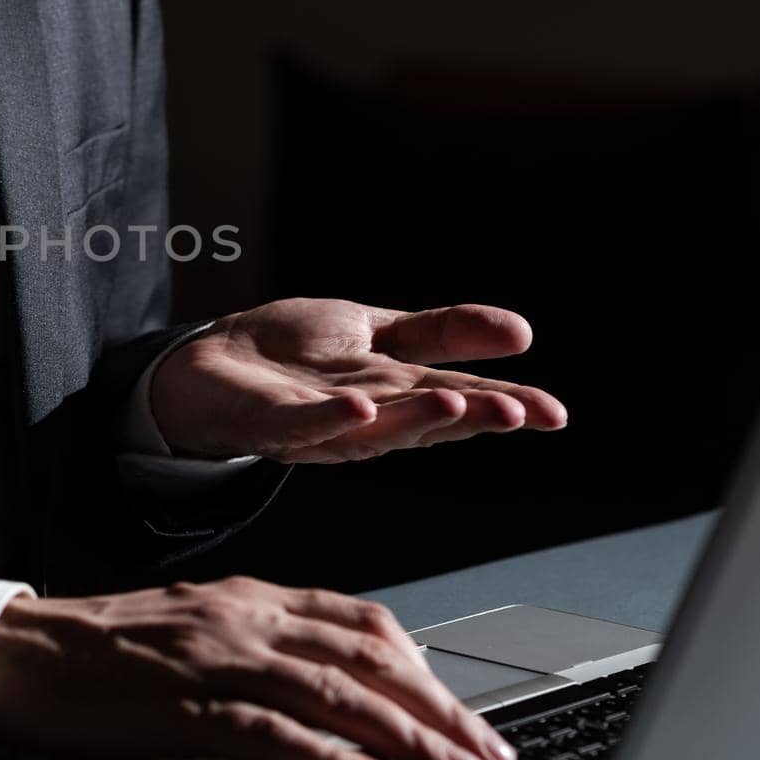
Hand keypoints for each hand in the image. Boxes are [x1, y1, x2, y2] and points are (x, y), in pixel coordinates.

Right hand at [0, 577, 515, 759]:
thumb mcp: (195, 629)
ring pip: (336, 694)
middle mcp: (245, 620)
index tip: (461, 708)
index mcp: (248, 598)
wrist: (24, 652)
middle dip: (438, 708)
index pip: (360, 621)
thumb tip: (328, 689)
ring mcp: (219, 661)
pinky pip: (277, 735)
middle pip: (365, 659)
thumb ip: (261, 647)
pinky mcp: (189, 707)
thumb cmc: (103, 646)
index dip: (422, 667)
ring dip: (407, 738)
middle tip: (487, 752)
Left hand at [151, 298, 565, 462]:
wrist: (205, 365)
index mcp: (396, 392)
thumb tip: (521, 331)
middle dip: (474, 416)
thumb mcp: (378, 330)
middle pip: (426, 418)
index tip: (553, 413)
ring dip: (415, 419)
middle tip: (519, 412)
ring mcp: (320, 424)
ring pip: (376, 429)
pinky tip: (362, 407)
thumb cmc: (292, 352)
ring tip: (457, 402)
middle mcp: (367, 416)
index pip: (459, 396)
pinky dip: (333, 419)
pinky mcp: (271, 423)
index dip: (506, 405)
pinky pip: (304, 425)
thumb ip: (442, 332)